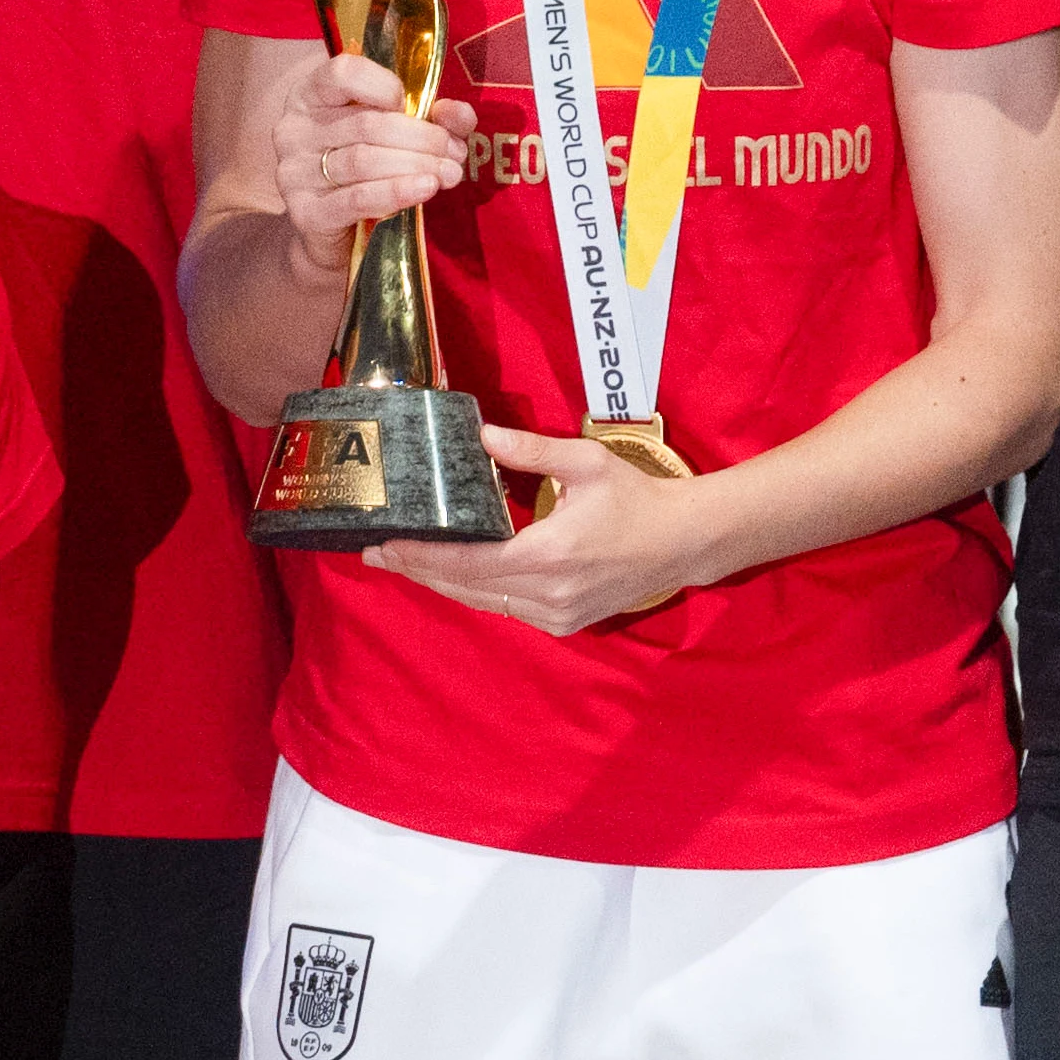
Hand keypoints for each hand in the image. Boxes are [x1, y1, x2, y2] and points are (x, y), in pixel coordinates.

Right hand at [275, 56, 473, 261]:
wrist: (336, 231)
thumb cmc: (367, 165)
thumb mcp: (395, 131)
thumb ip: (430, 116)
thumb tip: (459, 115)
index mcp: (311, 94)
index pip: (343, 73)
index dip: (385, 85)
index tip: (414, 105)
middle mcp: (294, 128)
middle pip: (367, 124)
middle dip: (422, 138)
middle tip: (455, 153)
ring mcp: (294, 171)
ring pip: (365, 161)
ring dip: (417, 166)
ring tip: (450, 173)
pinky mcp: (304, 211)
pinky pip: (356, 198)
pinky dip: (396, 192)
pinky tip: (425, 189)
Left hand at [372, 429, 732, 635]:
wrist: (683, 542)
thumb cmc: (637, 499)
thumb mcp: (588, 463)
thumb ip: (531, 451)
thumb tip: (482, 435)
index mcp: (550, 554)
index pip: (467, 562)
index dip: (421, 556)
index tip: (384, 545)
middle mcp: (549, 594)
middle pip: (465, 587)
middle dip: (418, 570)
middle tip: (376, 554)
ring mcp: (557, 615)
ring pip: (483, 603)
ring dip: (442, 584)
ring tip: (404, 564)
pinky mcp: (564, 623)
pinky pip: (507, 609)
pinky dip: (477, 593)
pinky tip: (454, 576)